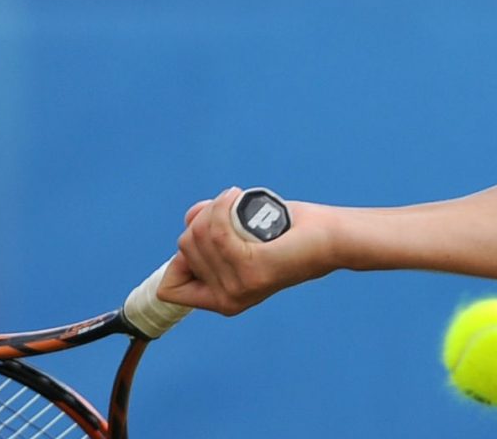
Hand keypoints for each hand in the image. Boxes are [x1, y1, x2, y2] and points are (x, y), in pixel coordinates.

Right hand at [155, 187, 334, 315]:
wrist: (329, 237)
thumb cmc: (288, 232)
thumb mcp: (240, 234)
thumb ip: (211, 230)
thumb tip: (191, 218)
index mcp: (221, 300)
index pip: (168, 290)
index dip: (178, 258)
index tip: (200, 235)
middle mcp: (226, 299)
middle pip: (183, 248)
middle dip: (202, 220)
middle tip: (232, 208)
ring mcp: (238, 286)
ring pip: (198, 235)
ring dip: (214, 208)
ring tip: (237, 200)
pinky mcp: (252, 269)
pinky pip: (217, 231)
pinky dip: (222, 206)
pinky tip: (236, 195)